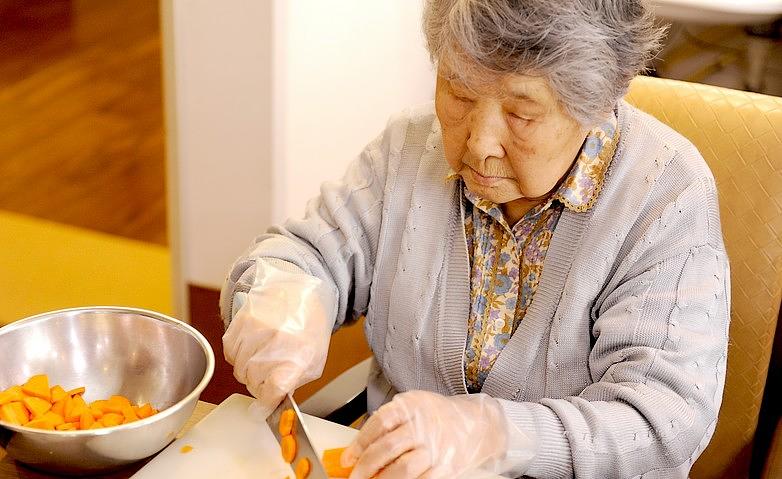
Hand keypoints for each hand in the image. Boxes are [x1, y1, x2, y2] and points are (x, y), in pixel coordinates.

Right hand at [222, 262, 333, 417]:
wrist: (301, 290)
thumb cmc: (309, 327)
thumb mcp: (314, 359)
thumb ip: (294, 383)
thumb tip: (271, 403)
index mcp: (299, 354)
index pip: (274, 389)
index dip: (266, 402)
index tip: (264, 406)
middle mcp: (277, 341)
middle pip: (253, 381)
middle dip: (258, 385)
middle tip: (266, 377)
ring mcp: (257, 329)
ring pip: (238, 368)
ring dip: (247, 371)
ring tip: (260, 360)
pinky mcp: (242, 320)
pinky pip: (229, 352)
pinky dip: (237, 356)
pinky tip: (251, 348)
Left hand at [341, 390, 534, 478]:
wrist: (477, 423)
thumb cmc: (438, 415)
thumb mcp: (413, 405)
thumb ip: (389, 421)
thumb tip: (360, 447)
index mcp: (412, 405)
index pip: (379, 424)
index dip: (359, 444)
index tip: (347, 459)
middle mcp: (425, 424)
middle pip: (388, 447)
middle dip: (366, 466)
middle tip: (355, 476)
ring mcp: (437, 446)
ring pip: (404, 468)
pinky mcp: (447, 466)